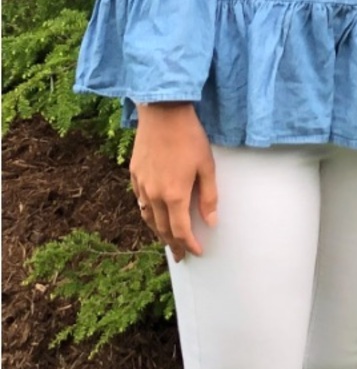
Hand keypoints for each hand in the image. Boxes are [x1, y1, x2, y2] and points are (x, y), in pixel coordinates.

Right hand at [130, 103, 217, 261]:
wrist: (163, 113)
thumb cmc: (190, 138)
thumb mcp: (207, 166)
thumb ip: (208, 197)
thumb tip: (210, 222)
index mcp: (174, 195)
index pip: (181, 230)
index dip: (189, 244)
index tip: (197, 252)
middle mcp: (153, 195)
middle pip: (162, 228)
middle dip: (173, 244)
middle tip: (181, 255)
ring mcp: (141, 185)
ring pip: (147, 217)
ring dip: (158, 231)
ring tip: (167, 240)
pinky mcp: (134, 174)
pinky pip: (140, 201)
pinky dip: (147, 212)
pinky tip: (153, 213)